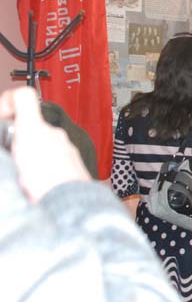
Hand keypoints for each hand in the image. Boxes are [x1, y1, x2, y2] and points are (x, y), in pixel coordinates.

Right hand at [0, 87, 88, 201]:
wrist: (72, 205)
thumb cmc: (42, 185)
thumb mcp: (11, 162)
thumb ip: (8, 147)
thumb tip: (7, 143)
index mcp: (34, 129)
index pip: (23, 96)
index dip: (8, 101)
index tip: (2, 117)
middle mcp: (53, 133)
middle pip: (30, 126)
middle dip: (16, 140)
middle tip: (12, 158)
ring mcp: (66, 146)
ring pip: (42, 143)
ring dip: (30, 155)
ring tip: (23, 175)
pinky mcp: (74, 161)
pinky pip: (55, 157)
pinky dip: (44, 165)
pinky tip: (37, 183)